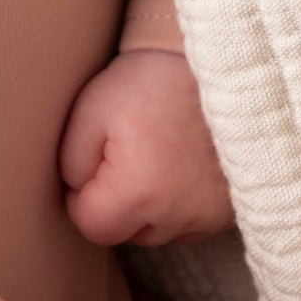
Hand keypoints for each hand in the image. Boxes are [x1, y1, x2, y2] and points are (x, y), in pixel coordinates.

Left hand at [58, 48, 235, 246]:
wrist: (213, 67)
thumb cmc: (150, 84)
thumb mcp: (91, 110)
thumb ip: (71, 161)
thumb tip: (75, 191)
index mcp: (139, 192)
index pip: (92, 227)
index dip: (79, 199)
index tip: (88, 166)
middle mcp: (178, 215)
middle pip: (127, 233)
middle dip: (114, 203)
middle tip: (121, 155)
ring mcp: (208, 216)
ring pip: (159, 230)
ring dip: (147, 206)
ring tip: (152, 157)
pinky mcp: (228, 210)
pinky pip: (188, 223)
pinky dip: (176, 203)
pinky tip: (176, 166)